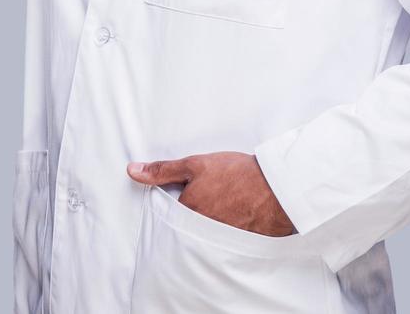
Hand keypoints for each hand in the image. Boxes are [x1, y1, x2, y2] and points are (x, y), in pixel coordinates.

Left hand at [126, 151, 296, 236]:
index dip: (181, 197)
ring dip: (213, 220)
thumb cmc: (236, 173)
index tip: (194, 189)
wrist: (276, 188)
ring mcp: (219, 241)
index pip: (172, 210)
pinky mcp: (238, 245)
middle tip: (214, 196)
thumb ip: (162, 170)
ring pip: (206, 233)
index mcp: (187, 212)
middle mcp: (200, 232)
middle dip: (196, 212)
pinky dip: (229, 228)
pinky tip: (238, 214)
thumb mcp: (194, 164)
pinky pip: (225, 241)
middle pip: (188, 225)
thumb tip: (132, 170)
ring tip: (227, 203)